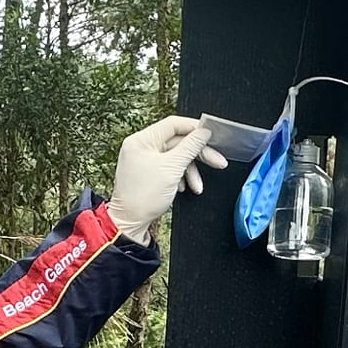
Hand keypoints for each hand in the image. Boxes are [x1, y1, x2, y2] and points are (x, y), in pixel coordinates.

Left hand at [108, 116, 229, 244]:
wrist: (130, 223)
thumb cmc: (143, 198)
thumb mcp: (172, 169)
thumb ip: (190, 147)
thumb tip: (204, 132)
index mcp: (142, 140)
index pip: (173, 124)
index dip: (195, 128)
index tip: (212, 135)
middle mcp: (142, 147)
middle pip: (178, 141)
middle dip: (198, 154)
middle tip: (217, 161)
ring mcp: (145, 160)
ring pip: (176, 156)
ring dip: (191, 170)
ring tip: (197, 185)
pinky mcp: (149, 172)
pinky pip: (170, 167)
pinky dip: (181, 176)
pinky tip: (185, 187)